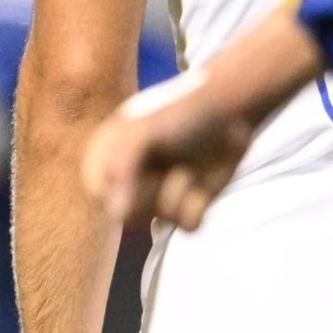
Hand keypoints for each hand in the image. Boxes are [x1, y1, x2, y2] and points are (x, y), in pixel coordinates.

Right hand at [78, 68, 263, 229]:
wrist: (231, 108)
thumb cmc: (182, 112)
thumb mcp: (142, 131)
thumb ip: (121, 168)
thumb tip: (117, 215)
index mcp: (109, 157)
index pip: (100, 194)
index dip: (121, 185)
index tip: (138, 164)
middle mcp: (132, 179)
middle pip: (132, 215)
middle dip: (154, 190)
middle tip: (166, 163)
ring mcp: (161, 193)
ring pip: (164, 219)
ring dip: (180, 191)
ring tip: (189, 165)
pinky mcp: (189, 205)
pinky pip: (189, 225)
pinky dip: (199, 204)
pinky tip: (204, 180)